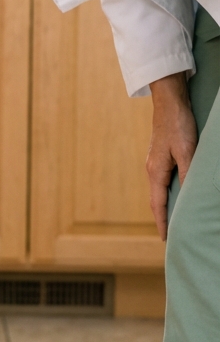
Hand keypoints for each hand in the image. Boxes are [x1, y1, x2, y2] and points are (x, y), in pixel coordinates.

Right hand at [146, 72, 197, 238]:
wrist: (169, 101)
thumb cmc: (178, 124)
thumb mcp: (187, 150)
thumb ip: (188, 174)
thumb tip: (189, 196)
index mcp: (156, 171)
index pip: (158, 204)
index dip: (163, 223)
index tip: (166, 239)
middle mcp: (152, 169)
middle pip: (156, 200)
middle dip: (162, 218)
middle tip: (169, 234)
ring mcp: (155, 163)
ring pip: (160, 191)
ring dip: (165, 206)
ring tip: (173, 219)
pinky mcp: (161, 156)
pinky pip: (163, 181)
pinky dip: (168, 193)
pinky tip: (176, 194)